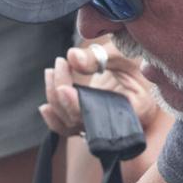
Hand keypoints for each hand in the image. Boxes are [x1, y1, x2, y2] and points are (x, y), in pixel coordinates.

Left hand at [40, 41, 160, 136]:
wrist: (136, 70)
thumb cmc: (135, 60)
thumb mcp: (122, 53)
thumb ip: (98, 56)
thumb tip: (72, 58)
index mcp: (137, 110)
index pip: (101, 117)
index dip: (78, 106)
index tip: (63, 88)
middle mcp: (120, 126)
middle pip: (80, 120)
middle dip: (62, 94)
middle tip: (59, 64)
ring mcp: (103, 128)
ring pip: (71, 124)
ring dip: (55, 99)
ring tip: (51, 71)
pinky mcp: (90, 125)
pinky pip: (69, 129)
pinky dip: (54, 120)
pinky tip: (45, 107)